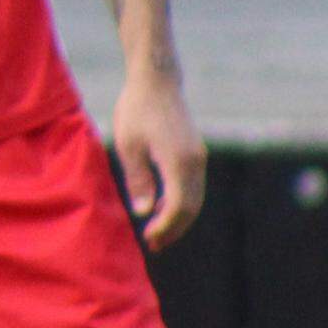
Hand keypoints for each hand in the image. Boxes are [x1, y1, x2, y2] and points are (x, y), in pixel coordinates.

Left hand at [111, 69, 206, 250]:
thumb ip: (138, 179)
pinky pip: (192, 187)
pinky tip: (159, 208)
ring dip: (178, 218)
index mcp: (178, 161)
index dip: (165, 226)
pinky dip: (180, 202)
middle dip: (174, 229)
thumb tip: (143, 211)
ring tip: (157, 234)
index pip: (178, 206)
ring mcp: (199, 158)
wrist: (156, 82)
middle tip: (153, 245)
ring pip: (195, 199)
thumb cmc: (137, 110)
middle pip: (191, 207)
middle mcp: (195, 162)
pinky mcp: (196, 154)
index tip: (149, 238)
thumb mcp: (128, 145)